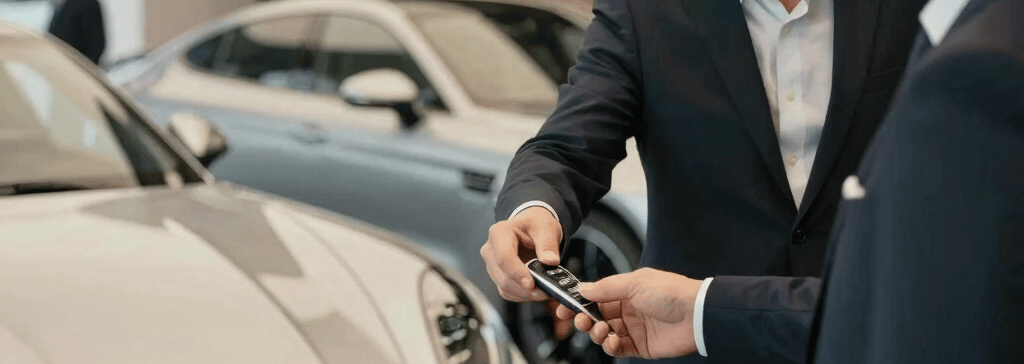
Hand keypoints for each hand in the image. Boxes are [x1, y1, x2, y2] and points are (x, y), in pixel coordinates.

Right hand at [480, 206, 562, 301]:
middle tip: (544, 291)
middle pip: (502, 275)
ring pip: (503, 286)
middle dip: (523, 287)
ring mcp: (491, 264)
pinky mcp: (496, 275)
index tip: (532, 284)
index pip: (504, 257)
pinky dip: (521, 295)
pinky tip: (534, 292)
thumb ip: (548, 244)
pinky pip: (506, 291)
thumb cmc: (536, 224)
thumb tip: (550, 261)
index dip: (517, 273)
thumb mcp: (546, 228)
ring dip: (523, 293)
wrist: (531, 227)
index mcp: (499, 233)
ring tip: (543, 292)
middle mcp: (490, 249)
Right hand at [556, 268, 703, 358]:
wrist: (697, 314)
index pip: (596, 297)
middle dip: (584, 319)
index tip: (565, 306)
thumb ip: (606, 287)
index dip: (580, 302)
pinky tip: (613, 341)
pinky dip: (611, 347)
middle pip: (597, 317)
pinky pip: (619, 349)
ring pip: (605, 334)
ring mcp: (635, 329)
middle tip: (579, 320)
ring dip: (597, 333)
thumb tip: (582, 288)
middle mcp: (629, 310)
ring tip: (601, 330)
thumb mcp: (635, 283)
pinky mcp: (641, 347)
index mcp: (627, 291)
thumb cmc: (671, 292)